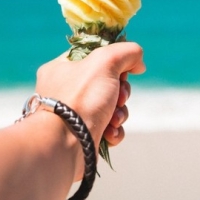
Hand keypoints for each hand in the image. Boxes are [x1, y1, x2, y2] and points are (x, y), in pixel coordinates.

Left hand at [34, 42, 144, 166]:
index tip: (121, 72)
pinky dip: (113, 131)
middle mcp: (65, 91)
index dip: (114, 63)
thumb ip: (126, 52)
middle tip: (118, 98)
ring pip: (110, 107)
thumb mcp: (105, 61)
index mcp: (61, 68)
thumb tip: (138, 64)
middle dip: (120, 93)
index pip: (94, 57)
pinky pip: (107, 129)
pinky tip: (109, 134)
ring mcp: (73, 115)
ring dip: (120, 113)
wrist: (63, 147)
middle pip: (107, 83)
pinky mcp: (83, 136)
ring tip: (113, 120)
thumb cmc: (80, 99)